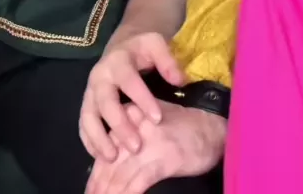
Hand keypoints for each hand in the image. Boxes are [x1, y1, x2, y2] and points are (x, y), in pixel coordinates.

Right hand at [79, 32, 184, 160]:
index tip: (157, 119)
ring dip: (99, 138)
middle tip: (136, 147)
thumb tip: (179, 81)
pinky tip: (102, 157)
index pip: (128, 81)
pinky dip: (90, 141)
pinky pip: (83, 124)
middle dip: (119, 124)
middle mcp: (99, 76)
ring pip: (89, 116)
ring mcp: (90, 92)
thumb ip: (167, 60)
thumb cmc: (142, 49)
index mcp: (117, 61)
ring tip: (113, 158)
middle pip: (105, 101)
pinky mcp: (86, 105)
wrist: (122, 46)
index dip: (142, 99)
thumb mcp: (156, 44)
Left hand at [85, 101, 225, 193]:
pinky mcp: (164, 159)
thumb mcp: (150, 122)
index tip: (90, 191)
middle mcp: (135, 128)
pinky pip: (139, 182)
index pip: (105, 149)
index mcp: (129, 116)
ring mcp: (149, 144)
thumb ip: (130, 135)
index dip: (95, 175)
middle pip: (109, 164)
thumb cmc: (181, 126)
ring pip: (120, 175)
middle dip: (98, 188)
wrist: (212, 126)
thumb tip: (110, 160)